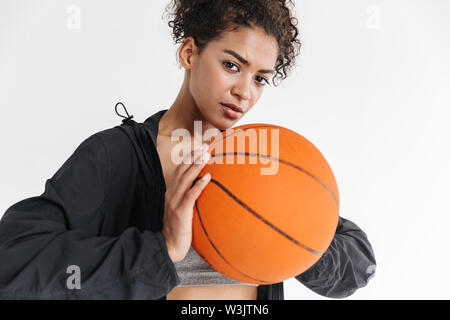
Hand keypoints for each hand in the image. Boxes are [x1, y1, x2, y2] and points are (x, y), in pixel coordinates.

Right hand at [162, 143, 211, 262]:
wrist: (169, 246)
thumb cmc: (179, 229)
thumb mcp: (183, 210)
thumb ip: (191, 198)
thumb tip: (204, 187)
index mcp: (172, 192)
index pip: (180, 170)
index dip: (190, 158)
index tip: (201, 147)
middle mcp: (172, 194)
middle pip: (182, 170)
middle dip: (194, 156)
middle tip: (206, 146)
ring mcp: (175, 202)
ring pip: (185, 179)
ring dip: (196, 165)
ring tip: (207, 155)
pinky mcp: (181, 212)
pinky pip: (190, 195)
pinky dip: (199, 185)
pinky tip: (208, 177)